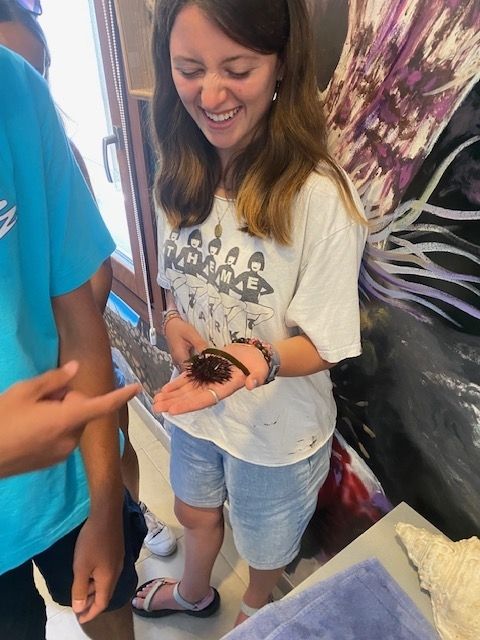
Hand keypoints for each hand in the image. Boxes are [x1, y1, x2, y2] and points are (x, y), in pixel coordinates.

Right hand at [0, 361, 139, 477]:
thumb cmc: (2, 419)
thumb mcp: (24, 392)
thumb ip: (54, 380)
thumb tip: (76, 369)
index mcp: (67, 419)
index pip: (102, 406)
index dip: (120, 395)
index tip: (137, 388)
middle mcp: (70, 438)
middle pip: (81, 410)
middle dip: (68, 400)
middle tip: (43, 397)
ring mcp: (62, 453)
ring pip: (72, 424)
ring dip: (61, 415)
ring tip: (32, 414)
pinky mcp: (53, 461)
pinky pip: (63, 438)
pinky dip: (54, 429)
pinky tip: (31, 428)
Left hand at [71, 508, 123, 622]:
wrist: (107, 514)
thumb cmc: (91, 541)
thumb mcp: (81, 567)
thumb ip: (80, 588)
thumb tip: (80, 608)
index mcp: (108, 578)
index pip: (101, 603)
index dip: (91, 613)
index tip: (80, 619)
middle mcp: (117, 572)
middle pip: (106, 593)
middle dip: (93, 603)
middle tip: (79, 606)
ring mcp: (118, 561)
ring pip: (107, 582)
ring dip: (95, 589)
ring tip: (82, 590)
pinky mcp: (117, 552)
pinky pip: (108, 573)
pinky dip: (99, 579)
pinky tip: (91, 572)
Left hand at [153, 342, 268, 414]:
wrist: (254, 355)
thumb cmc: (258, 364)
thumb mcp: (260, 370)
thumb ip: (257, 377)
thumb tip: (252, 385)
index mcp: (225, 389)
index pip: (204, 400)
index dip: (188, 405)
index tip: (173, 410)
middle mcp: (213, 387)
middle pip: (190, 398)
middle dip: (173, 403)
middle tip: (156, 408)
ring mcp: (208, 380)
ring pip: (186, 390)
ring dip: (171, 396)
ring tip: (155, 401)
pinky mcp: (205, 370)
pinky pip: (188, 379)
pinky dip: (176, 384)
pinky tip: (164, 389)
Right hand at [165, 317, 207, 368]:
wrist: (170, 325)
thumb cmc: (180, 328)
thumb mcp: (191, 334)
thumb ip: (199, 344)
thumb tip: (209, 353)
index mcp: (180, 357)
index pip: (191, 371)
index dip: (201, 373)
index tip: (211, 372)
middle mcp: (178, 362)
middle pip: (190, 373)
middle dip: (201, 373)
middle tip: (212, 371)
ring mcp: (178, 361)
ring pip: (189, 370)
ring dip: (198, 370)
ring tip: (209, 367)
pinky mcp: (179, 359)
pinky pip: (188, 366)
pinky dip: (195, 365)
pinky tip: (202, 362)